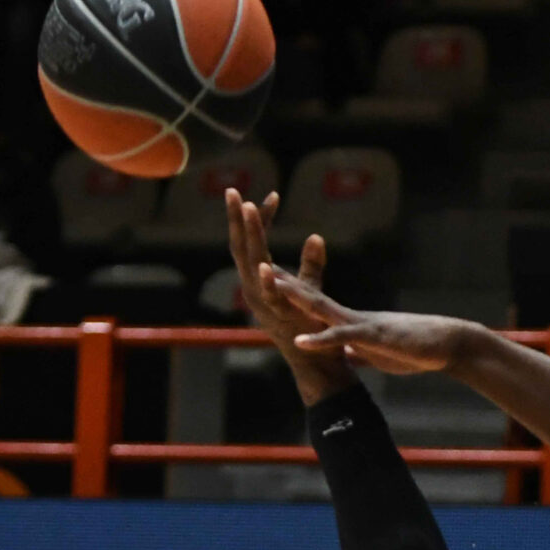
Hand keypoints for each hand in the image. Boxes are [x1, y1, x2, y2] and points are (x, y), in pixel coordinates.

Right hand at [225, 187, 353, 401]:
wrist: (313, 357)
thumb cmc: (308, 323)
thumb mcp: (307, 288)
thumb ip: (310, 262)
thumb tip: (316, 235)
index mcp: (258, 278)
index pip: (252, 242)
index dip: (258, 219)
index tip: (273, 195)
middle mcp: (253, 287)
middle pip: (240, 246)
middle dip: (236, 219)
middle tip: (233, 191)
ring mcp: (262, 300)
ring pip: (249, 263)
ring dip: (249, 236)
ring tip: (247, 209)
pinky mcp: (277, 314)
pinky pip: (268, 295)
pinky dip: (264, 279)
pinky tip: (264, 263)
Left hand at [271, 272, 484, 376]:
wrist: (449, 344)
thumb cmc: (418, 349)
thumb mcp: (380, 352)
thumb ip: (360, 351)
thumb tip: (344, 353)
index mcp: (352, 322)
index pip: (315, 305)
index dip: (291, 293)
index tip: (267, 280)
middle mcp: (352, 318)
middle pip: (312, 297)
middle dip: (285, 284)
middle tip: (257, 263)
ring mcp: (362, 326)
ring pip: (322, 309)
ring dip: (296, 297)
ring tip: (271, 284)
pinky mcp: (373, 339)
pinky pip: (342, 338)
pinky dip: (320, 340)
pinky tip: (299, 341)